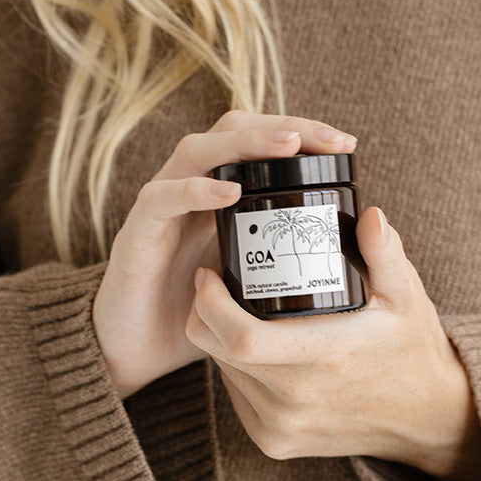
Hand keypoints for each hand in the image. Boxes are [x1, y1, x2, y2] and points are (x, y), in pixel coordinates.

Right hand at [92, 111, 356, 398]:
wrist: (133, 354)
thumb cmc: (192, 316)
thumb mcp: (249, 284)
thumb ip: (281, 260)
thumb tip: (347, 254)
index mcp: (216, 196)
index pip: (255, 142)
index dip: (298, 133)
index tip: (344, 142)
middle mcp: (187, 190)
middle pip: (228, 131)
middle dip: (280, 127)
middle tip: (326, 138)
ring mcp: (159, 208)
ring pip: (195, 151)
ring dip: (242, 143)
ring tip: (287, 146)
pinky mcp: (135, 235)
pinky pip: (161, 199)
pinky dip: (194, 190)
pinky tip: (228, 192)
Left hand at [187, 207, 480, 480]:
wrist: (427, 420)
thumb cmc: (412, 350)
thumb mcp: (406, 295)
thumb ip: (385, 253)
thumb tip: (370, 215)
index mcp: (324, 357)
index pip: (242, 336)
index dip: (210, 302)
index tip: (209, 273)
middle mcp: (297, 399)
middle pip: (220, 350)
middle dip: (204, 312)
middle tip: (214, 284)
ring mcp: (283, 427)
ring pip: (223, 372)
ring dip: (218, 339)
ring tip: (233, 310)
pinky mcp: (274, 443)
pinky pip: (235, 396)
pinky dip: (233, 367)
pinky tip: (251, 347)